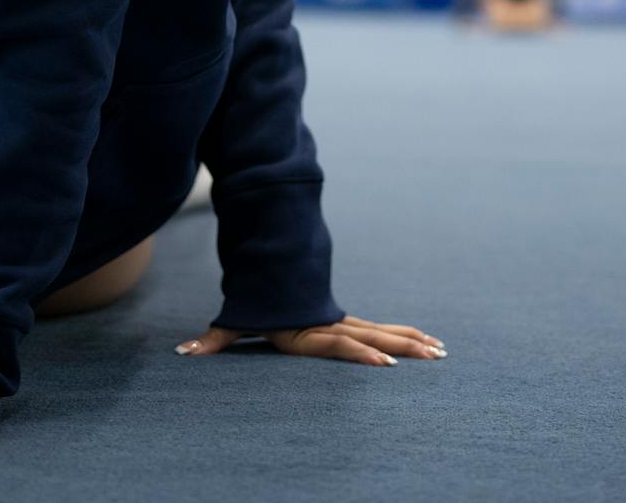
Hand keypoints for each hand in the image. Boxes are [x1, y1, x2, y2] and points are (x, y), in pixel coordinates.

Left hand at [174, 315, 445, 366]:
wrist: (270, 263)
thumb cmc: (254, 299)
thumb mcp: (237, 318)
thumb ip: (215, 338)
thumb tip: (184, 353)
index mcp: (306, 330)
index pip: (338, 343)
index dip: (361, 353)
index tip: (386, 362)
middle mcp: (329, 324)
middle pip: (371, 336)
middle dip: (402, 347)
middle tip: (432, 356)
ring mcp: (341, 321)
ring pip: (382, 330)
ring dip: (411, 340)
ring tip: (441, 351)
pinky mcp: (345, 322)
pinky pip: (379, 328)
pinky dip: (403, 334)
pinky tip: (428, 342)